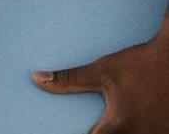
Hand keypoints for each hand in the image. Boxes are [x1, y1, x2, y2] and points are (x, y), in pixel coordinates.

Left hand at [33, 12, 168, 133]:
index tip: (68, 133)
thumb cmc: (139, 64)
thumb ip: (69, 80)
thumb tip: (37, 78)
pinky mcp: (167, 131)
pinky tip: (131, 124)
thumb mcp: (101, 70)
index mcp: (121, 125)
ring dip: (117, 133)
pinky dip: (134, 132)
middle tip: (94, 127)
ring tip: (107, 125)